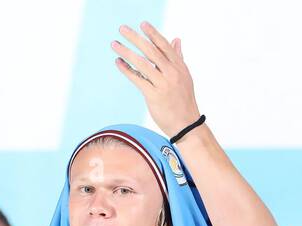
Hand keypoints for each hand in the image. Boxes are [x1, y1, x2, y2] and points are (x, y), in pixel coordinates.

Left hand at [112, 22, 201, 137]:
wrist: (186, 124)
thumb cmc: (184, 100)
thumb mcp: (184, 76)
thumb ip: (178, 57)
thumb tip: (176, 39)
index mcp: (179, 66)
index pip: (164, 46)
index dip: (153, 34)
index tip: (142, 24)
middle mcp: (172, 73)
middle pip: (151, 51)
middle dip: (135, 38)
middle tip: (122, 29)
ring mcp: (163, 84)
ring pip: (142, 63)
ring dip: (126, 52)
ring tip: (114, 44)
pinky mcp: (154, 96)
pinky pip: (138, 79)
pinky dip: (127, 70)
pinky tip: (118, 62)